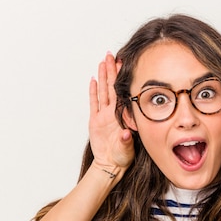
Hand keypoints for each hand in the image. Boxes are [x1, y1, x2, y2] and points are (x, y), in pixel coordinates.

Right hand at [88, 52, 133, 171]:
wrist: (111, 165)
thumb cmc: (122, 157)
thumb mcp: (127, 150)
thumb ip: (126, 141)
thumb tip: (126, 135)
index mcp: (122, 116)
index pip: (122, 93)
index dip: (122, 79)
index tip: (124, 64)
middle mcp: (113, 113)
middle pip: (112, 87)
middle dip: (112, 70)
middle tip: (111, 55)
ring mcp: (104, 115)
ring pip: (103, 91)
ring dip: (103, 76)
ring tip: (103, 61)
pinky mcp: (95, 121)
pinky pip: (94, 103)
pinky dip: (93, 91)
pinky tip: (94, 80)